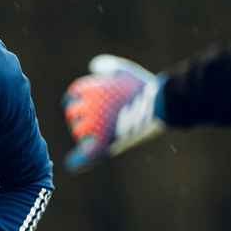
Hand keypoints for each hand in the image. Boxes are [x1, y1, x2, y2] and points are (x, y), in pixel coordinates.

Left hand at [62, 54, 164, 171]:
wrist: (159, 104)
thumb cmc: (144, 86)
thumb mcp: (124, 70)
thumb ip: (107, 66)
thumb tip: (93, 67)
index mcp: (91, 89)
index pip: (74, 94)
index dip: (76, 99)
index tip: (80, 103)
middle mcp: (89, 106)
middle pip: (72, 112)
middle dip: (77, 116)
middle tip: (88, 120)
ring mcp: (95, 125)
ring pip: (79, 131)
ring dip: (83, 132)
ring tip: (93, 134)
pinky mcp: (104, 142)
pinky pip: (85, 154)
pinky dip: (78, 160)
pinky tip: (71, 164)